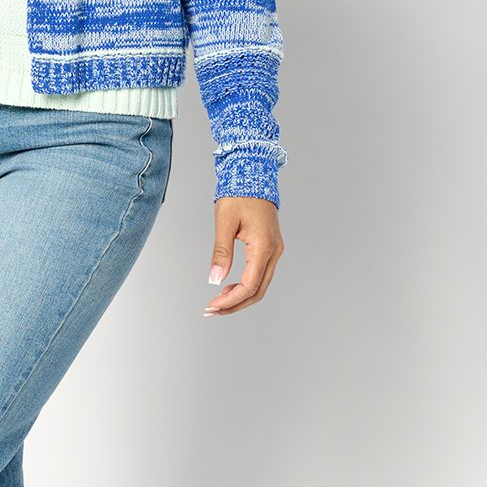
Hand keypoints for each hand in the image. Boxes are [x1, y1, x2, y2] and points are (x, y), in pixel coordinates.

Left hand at [203, 198, 283, 315]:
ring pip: (260, 285)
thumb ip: (221, 253)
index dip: (230, 301)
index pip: (249, 286)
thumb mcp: (224, 222)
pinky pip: (261, 274)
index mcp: (264, 247)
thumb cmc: (239, 195)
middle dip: (234, 305)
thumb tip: (214, 280)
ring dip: (240, 297)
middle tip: (211, 311)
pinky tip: (228, 287)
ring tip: (217, 302)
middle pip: (257, 291)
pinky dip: (246, 286)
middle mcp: (274, 251)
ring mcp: (275, 250)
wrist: (254, 175)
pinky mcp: (271, 248)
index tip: (211, 306)